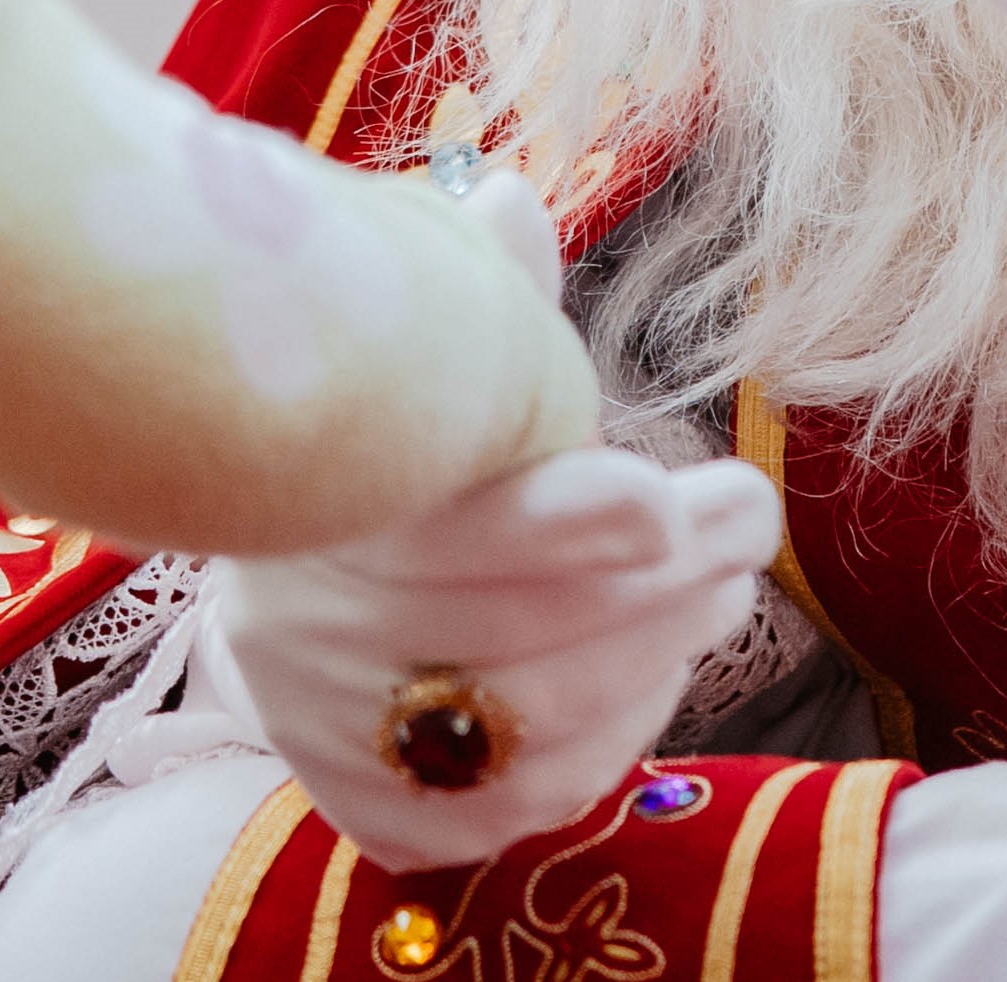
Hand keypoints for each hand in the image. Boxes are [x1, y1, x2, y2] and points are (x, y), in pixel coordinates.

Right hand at [214, 172, 780, 865]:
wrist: (260, 527)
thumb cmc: (377, 419)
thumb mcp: (410, 341)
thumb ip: (474, 294)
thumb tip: (509, 199)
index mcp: (321, 501)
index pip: (456, 531)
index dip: (568, 523)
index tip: (666, 497)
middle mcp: (308, 630)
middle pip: (515, 640)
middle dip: (662, 582)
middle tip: (746, 519)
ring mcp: (332, 729)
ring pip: (530, 732)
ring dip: (655, 657)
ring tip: (724, 586)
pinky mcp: (368, 807)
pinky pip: (515, 805)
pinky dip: (606, 742)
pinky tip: (660, 666)